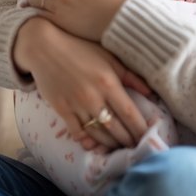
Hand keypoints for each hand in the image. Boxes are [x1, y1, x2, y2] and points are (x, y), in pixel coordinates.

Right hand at [13, 18, 151, 149]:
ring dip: (111, 144)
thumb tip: (151, 93)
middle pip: (116, 129)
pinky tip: (95, 145)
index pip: (130, 114)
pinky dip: (88, 141)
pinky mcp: (61, 110)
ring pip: (98, 134)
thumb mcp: (108, 57)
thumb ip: (130, 76)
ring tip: (120, 148)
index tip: (149, 138)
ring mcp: (76, 106)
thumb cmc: (79, 49)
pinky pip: (77, 132)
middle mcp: (94, 97)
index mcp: (108, 83)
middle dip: (129, 141)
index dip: (141, 130)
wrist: (44, 47)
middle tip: (137, 147)